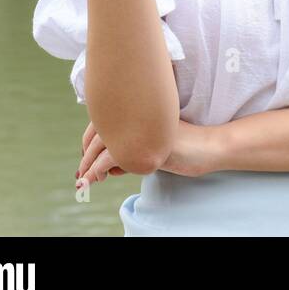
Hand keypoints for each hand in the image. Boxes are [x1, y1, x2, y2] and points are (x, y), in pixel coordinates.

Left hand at [76, 120, 221, 188]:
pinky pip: (109, 159)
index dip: (88, 142)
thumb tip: (104, 166)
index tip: (85, 160)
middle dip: (85, 157)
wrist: (207, 146)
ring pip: (99, 147)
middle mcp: (135, 114)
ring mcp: (139, 129)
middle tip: (80, 175)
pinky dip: (97, 171)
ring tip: (84, 180)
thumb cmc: (182, 145)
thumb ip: (130, 147)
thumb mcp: (151, 145)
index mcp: (138, 109)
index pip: (101, 122)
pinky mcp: (141, 146)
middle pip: (97, 134)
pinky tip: (97, 179)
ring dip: (87, 166)